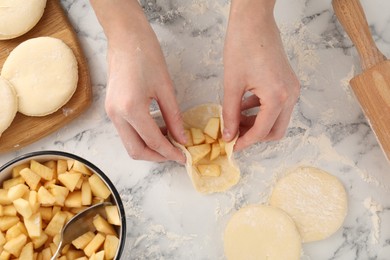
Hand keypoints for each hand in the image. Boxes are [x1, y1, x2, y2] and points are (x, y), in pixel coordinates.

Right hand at [91, 0, 185, 161]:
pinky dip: (143, 136)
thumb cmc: (147, 55)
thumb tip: (182, 138)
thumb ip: (174, 117)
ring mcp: (111, 113)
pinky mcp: (112, 109)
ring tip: (171, 140)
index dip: (170, 153)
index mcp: (131, 109)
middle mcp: (117, 115)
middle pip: (136, 151)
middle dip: (157, 156)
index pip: (153, 142)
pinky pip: (127, 132)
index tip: (184, 157)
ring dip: (150, 147)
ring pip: (130, 144)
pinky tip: (159, 129)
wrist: (125, 37)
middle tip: (176, 153)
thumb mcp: (166, 88)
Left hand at [222, 0, 299, 150]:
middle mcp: (291, 95)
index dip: (245, 142)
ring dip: (257, 123)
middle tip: (234, 135)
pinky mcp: (288, 82)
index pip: (262, 131)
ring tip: (235, 119)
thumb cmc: (242, 46)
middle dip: (254, 136)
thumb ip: (230, 114)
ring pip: (277, 119)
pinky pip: (277, 106)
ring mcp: (292, 88)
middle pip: (275, 130)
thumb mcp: (232, 84)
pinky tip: (243, 105)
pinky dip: (261, 111)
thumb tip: (228, 135)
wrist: (254, 21)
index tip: (231, 147)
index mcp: (278, 97)